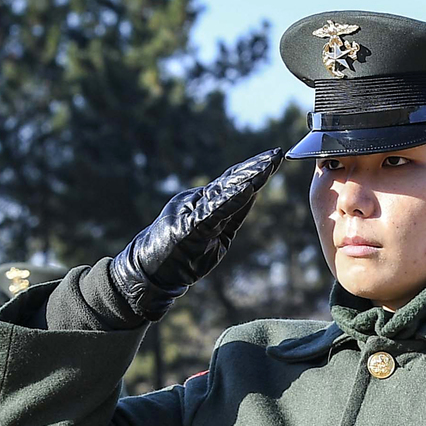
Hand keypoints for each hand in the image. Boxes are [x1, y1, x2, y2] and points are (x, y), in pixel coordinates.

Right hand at [110, 149, 283, 321]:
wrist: (148, 272)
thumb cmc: (181, 256)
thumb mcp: (216, 235)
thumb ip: (233, 215)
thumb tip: (253, 194)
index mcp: (204, 203)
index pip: (233, 181)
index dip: (254, 169)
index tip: (275, 157)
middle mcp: (197, 201)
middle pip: (230, 180)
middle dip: (255, 168)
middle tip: (277, 153)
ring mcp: (191, 212)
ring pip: (223, 191)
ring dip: (246, 178)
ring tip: (267, 166)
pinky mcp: (188, 227)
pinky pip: (212, 212)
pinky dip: (230, 201)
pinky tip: (246, 190)